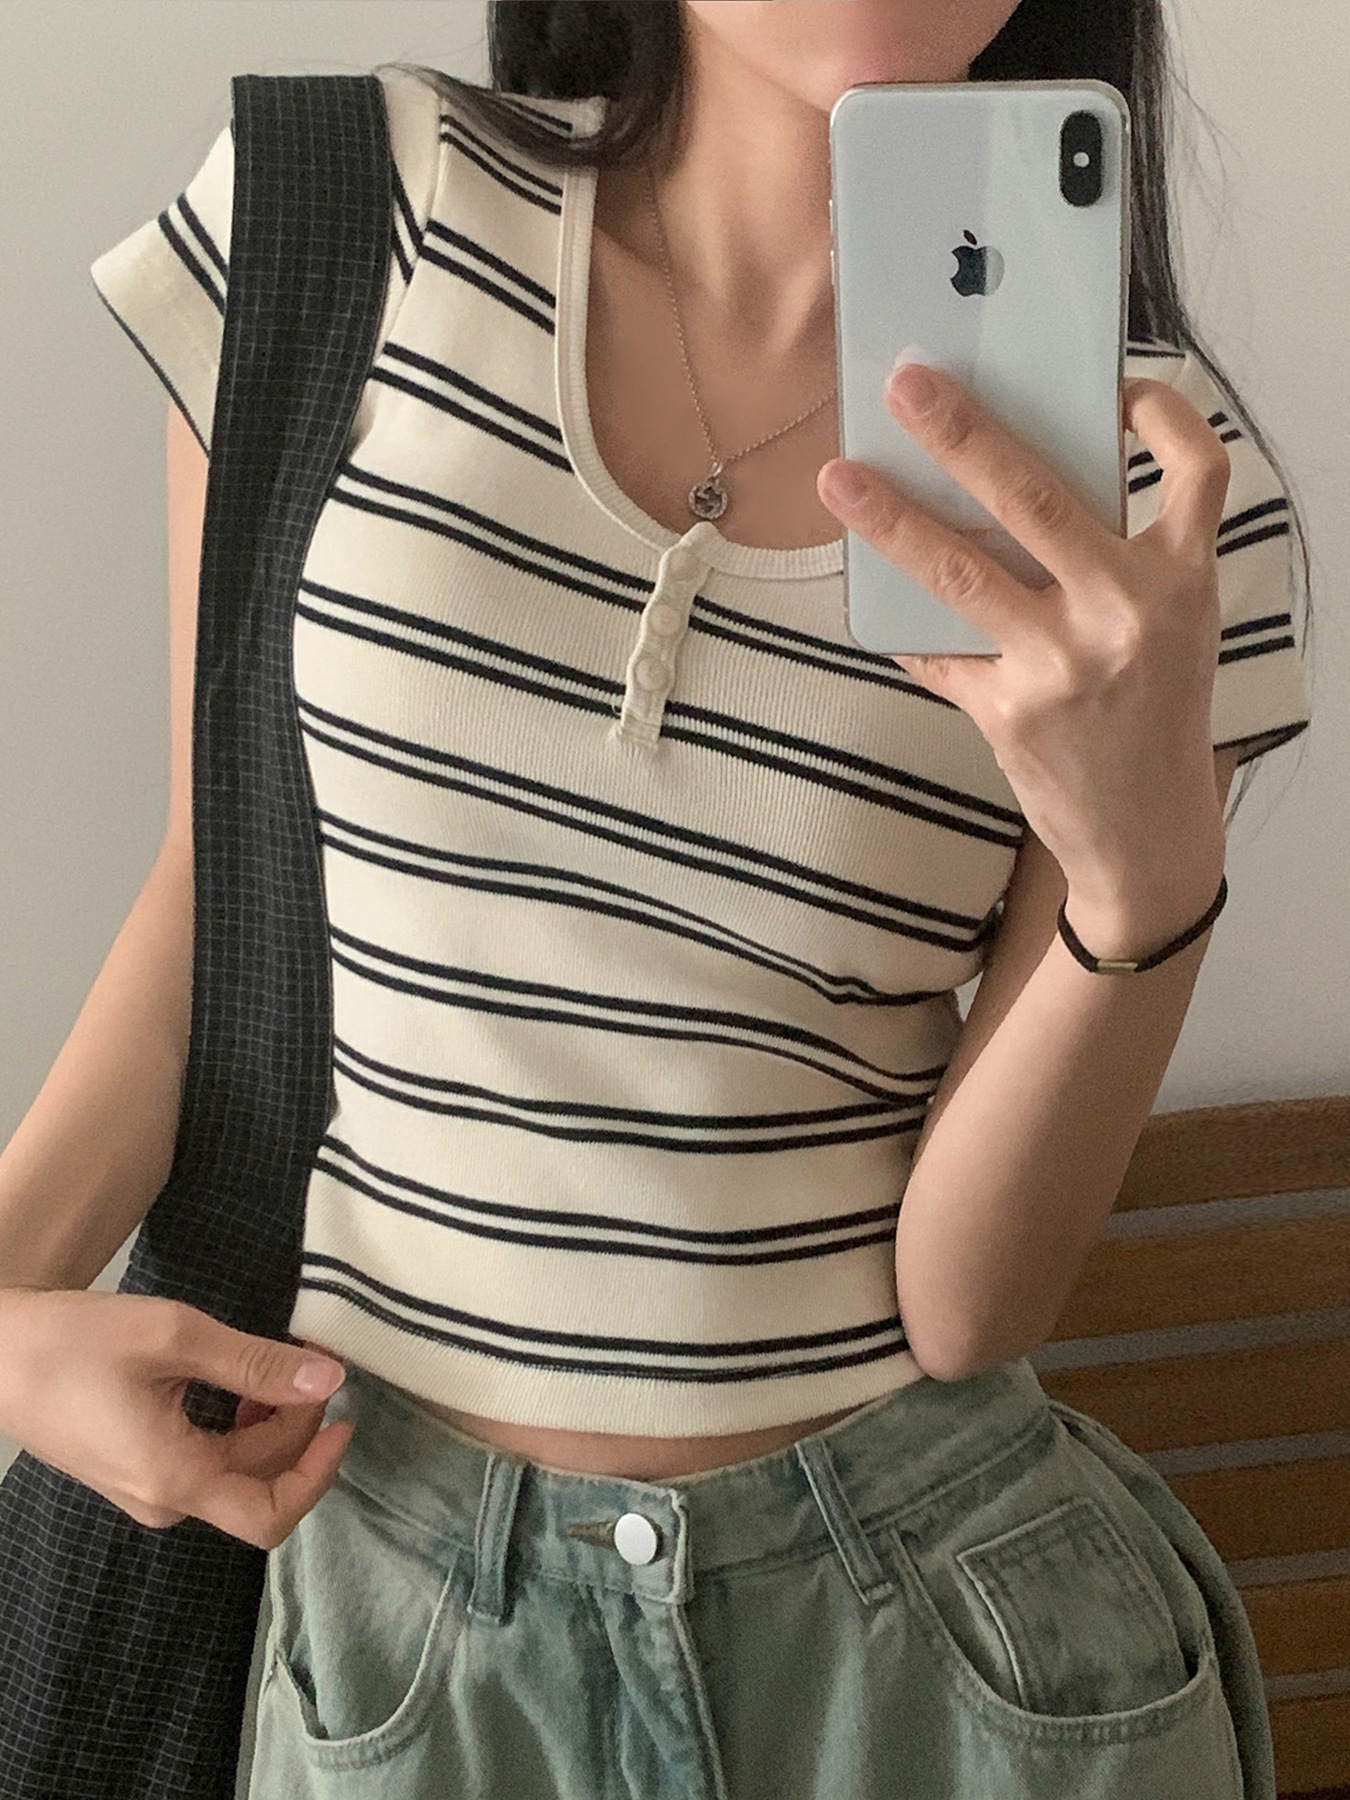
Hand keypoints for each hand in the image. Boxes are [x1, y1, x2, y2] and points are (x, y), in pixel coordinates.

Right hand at [0, 1287, 354, 1548]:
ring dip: (272, 1423)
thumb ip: (256, 1363)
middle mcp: (164, 1499)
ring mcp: (148, 1489)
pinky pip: (208, 1460)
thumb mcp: (174, 1338)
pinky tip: (245, 1380)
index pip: (271, 1513)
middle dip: (298, 1426)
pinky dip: (240, 1424)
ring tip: (284, 1361)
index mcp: (174, 1478)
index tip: (345, 1416)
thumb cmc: (74, 1342)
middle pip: (259, 1482)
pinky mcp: (137, 1468)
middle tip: (314, 1359)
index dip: (320, 1472)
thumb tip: (329, 1377)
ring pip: (236, 1470)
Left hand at [817, 362, 1230, 932]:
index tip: (1118, 384)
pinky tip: (869, 589)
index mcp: (1181, 582)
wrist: (1147, 834)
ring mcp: (1060, 666)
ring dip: (890, 520)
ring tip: (838, 478)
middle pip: (1033, 498)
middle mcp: (1124, 614)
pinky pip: (937, 649)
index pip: (1194, 468)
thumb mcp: (1174, 628)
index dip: (1159, 414)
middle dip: (961, 432)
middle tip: (906, 385)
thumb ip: (1120, 559)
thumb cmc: (1158, 717)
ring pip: (959, 571)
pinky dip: (903, 619)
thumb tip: (1017, 488)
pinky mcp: (1006, 712)